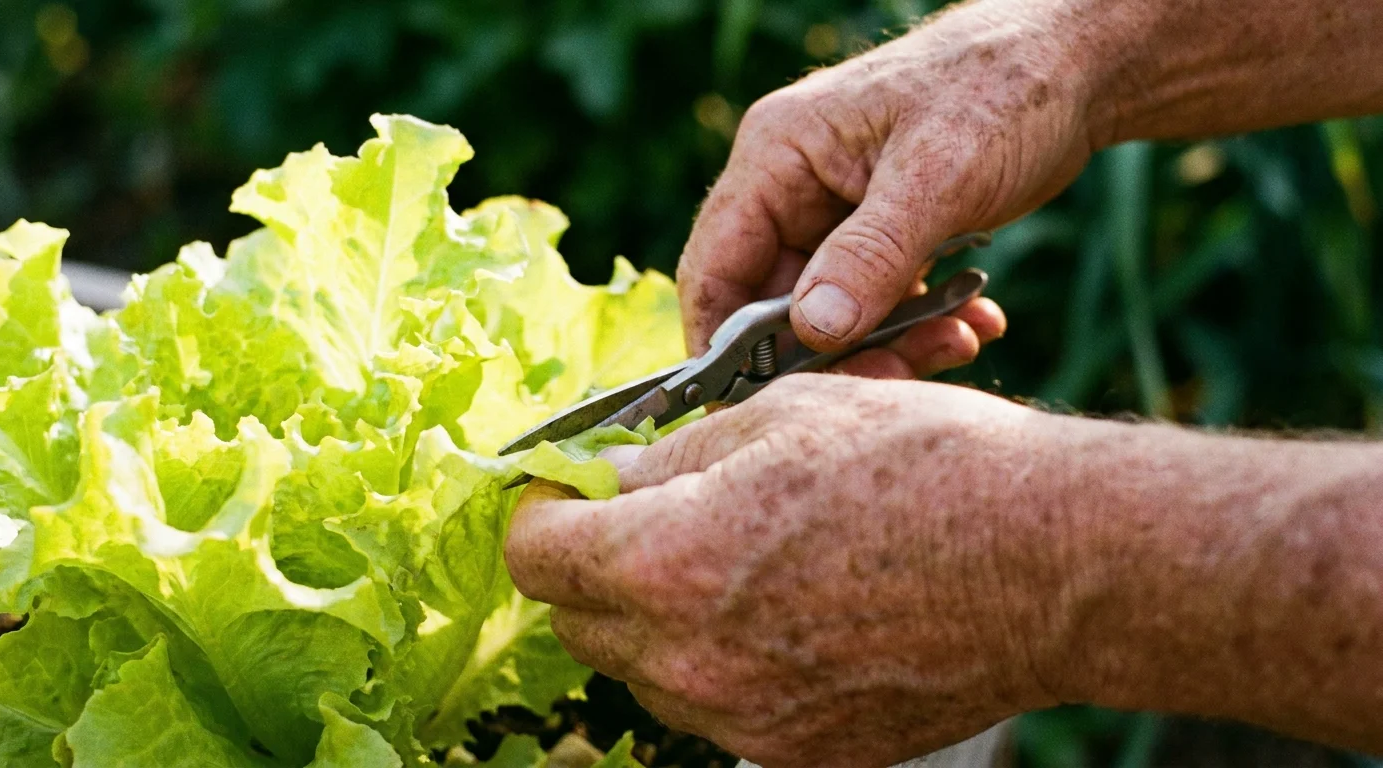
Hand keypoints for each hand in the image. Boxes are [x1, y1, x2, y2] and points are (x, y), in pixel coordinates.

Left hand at [506, 375, 1071, 766]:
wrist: (1050, 563)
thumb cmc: (923, 467)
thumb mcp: (778, 420)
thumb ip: (667, 459)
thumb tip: (605, 474)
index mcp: (668, 562)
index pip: (537, 555)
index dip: (542, 511)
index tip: (567, 490)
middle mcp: (691, 660)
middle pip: (580, 621)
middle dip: (593, 563)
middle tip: (650, 514)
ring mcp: (746, 720)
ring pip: (646, 671)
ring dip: (657, 616)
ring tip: (735, 560)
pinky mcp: (799, 752)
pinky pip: (719, 708)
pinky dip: (723, 662)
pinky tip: (785, 612)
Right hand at [678, 0, 1104, 362]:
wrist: (1078, 65)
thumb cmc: (1004, 90)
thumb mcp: (938, 174)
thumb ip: (872, 254)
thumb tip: (815, 330)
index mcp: (778, 155)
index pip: (717, 267)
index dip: (724, 346)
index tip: (760, 406)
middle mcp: (794, 186)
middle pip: (775, 305)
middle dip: (834, 354)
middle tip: (899, 378)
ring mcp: (837, 212)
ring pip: (832, 313)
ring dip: (890, 344)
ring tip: (958, 341)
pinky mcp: (881, 234)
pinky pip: (878, 302)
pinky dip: (921, 325)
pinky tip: (974, 322)